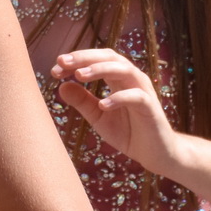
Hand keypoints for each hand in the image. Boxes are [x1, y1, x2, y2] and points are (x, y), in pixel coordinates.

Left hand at [52, 48, 177, 175]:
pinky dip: (119, 98)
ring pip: (124, 69)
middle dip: (85, 57)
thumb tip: (61, 86)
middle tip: (63, 62)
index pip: (96, 60)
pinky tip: (102, 104)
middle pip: (109, 56)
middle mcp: (131, 79)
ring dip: (100, 69)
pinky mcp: (151, 107)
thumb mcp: (99, 117)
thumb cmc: (128, 132)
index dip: (76, 60)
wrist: (155, 154)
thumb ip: (82, 101)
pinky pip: (136, 96)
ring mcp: (143, 91)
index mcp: (118, 78)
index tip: (55, 68)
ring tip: (79, 76)